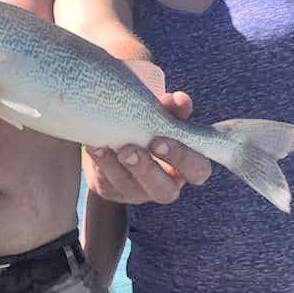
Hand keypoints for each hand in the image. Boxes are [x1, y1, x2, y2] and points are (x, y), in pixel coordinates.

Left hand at [83, 91, 211, 203]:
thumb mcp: (163, 118)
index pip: (197, 171)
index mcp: (185, 168)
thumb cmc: (150, 127)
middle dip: (147, 170)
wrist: (118, 137)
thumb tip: (178, 100)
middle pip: (165, 192)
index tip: (160, 140)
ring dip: (118, 166)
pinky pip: (107, 183)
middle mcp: (165, 186)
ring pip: (130, 188)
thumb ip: (173, 110)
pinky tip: (95, 146)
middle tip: (131, 149)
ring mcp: (137, 193)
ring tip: (109, 146)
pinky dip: (101, 163)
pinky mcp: (113, 192)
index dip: (182, 159)